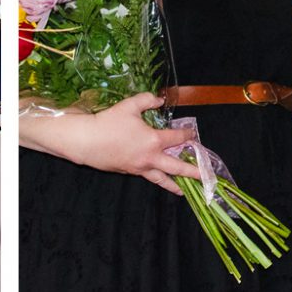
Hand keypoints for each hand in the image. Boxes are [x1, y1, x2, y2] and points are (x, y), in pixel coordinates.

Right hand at [70, 92, 199, 194]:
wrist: (87, 141)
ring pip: (161, 179)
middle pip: (176, 167)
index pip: (177, 139)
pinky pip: (146, 176)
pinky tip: (157, 178)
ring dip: (174, 185)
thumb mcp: (129, 106)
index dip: (187, 135)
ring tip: (183, 191)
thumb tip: (159, 100)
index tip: (192, 134)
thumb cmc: (109, 122)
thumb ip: (147, 100)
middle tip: (204, 176)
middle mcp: (150, 158)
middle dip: (192, 171)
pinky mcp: (128, 172)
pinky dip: (156, 179)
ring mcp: (139, 168)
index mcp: (153, 140)